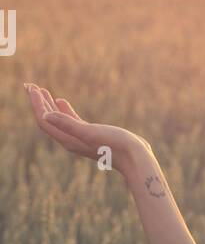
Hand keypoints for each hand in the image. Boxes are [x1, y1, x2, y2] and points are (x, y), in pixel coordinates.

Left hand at [24, 84, 151, 174]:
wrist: (135, 157)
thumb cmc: (114, 145)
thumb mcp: (90, 132)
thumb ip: (68, 124)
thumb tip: (46, 115)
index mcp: (67, 139)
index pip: (44, 120)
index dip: (36, 104)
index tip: (31, 87)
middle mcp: (70, 139)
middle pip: (48, 119)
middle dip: (39, 102)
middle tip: (30, 86)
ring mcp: (80, 138)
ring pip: (58, 119)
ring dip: (49, 105)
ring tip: (42, 91)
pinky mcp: (90, 135)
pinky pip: (71, 121)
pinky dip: (63, 110)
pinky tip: (61, 101)